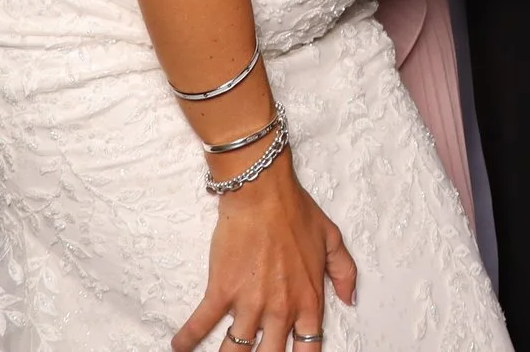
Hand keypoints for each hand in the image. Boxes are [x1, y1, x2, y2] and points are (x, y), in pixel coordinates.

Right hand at [175, 156, 357, 351]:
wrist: (262, 193)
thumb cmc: (295, 211)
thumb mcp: (331, 239)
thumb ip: (344, 272)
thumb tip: (349, 298)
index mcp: (307, 300)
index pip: (308, 347)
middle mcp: (280, 309)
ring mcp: (250, 303)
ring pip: (237, 350)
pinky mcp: (222, 291)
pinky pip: (201, 324)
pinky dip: (187, 338)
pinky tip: (179, 346)